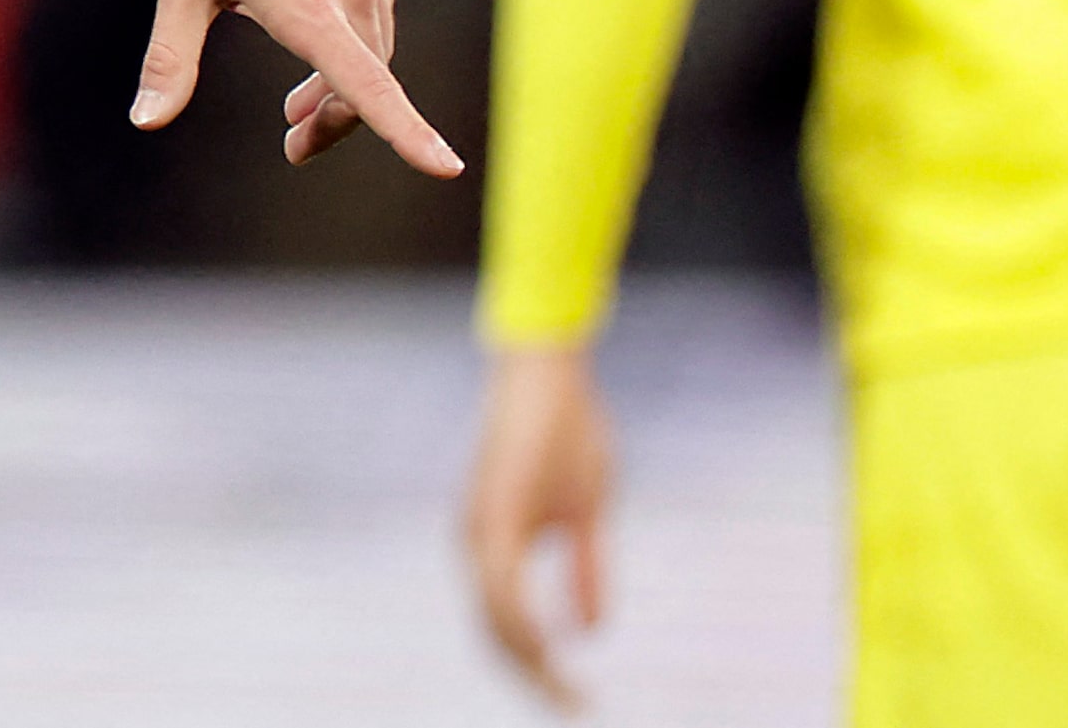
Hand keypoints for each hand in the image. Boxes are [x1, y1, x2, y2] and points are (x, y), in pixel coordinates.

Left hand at [129, 0, 464, 176]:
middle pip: (366, 78)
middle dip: (335, 118)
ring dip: (343, 78)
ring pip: (374, 38)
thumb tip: (145, 121)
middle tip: (295, 141)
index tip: (446, 170)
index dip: (409, 135)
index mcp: (311, 10)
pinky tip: (311, 19)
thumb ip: (170, 59)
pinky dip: (352, 30)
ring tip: (299, 100)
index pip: (370, 91)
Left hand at [464, 341, 615, 709]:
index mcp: (494, 545)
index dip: (537, 669)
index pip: (506, 626)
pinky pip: (499, 580)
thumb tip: (591, 630)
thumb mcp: (586, 516)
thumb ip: (586, 569)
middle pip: (495, 633)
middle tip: (575, 710)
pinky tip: (543, 651)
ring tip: (566, 695)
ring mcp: (480, 526)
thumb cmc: (566, 434)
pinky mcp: (493, 509)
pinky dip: (519, 621)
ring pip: (493, 616)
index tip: (575, 701)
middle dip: (534, 679)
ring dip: (529, 663)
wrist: (549, 373)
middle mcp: (477, 541)